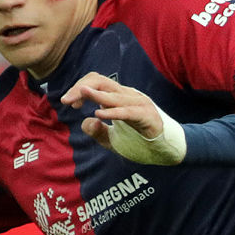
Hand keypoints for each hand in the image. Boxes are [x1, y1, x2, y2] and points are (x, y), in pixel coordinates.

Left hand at [60, 73, 184, 164]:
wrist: (167, 152)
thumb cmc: (141, 143)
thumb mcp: (113, 141)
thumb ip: (98, 132)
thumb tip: (87, 121)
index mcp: (120, 98)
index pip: (97, 82)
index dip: (80, 88)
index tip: (68, 103)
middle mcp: (129, 96)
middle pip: (101, 82)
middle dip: (81, 88)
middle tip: (67, 100)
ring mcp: (139, 105)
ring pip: (114, 95)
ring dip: (95, 96)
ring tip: (79, 96)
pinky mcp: (147, 117)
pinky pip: (128, 112)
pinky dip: (113, 112)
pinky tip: (100, 114)